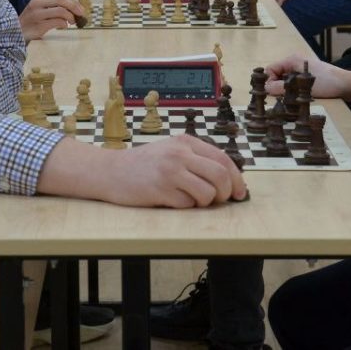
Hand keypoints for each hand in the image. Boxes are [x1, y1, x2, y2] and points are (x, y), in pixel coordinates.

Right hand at [19, 0, 84, 40]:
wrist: (16, 33)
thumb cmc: (32, 21)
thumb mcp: (41, 9)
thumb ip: (54, 6)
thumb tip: (75, 8)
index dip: (73, 2)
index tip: (81, 9)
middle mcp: (37, 3)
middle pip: (61, 0)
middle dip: (74, 7)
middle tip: (81, 14)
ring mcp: (37, 14)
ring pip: (60, 11)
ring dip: (70, 17)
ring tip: (72, 22)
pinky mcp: (38, 25)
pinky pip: (57, 22)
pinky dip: (64, 24)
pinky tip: (64, 26)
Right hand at [106, 135, 246, 206]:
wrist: (110, 171)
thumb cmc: (144, 164)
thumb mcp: (171, 151)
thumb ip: (196, 159)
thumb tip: (229, 180)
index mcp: (186, 142)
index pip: (223, 158)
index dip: (237, 179)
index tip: (240, 193)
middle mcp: (179, 153)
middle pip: (221, 176)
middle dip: (226, 193)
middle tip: (219, 201)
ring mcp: (169, 171)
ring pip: (207, 194)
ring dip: (205, 203)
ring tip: (191, 199)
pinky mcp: (160, 189)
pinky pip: (187, 205)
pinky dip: (185, 207)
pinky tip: (171, 200)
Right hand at [263, 53, 350, 100]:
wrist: (347, 85)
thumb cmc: (326, 83)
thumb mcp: (301, 87)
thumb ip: (282, 87)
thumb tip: (265, 90)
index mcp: (292, 60)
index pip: (270, 69)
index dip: (269, 82)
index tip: (273, 95)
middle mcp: (295, 63)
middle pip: (277, 75)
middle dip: (277, 87)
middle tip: (281, 99)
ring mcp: (301, 70)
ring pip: (284, 81)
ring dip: (285, 90)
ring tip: (290, 100)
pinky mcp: (307, 78)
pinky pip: (293, 84)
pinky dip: (292, 91)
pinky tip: (297, 99)